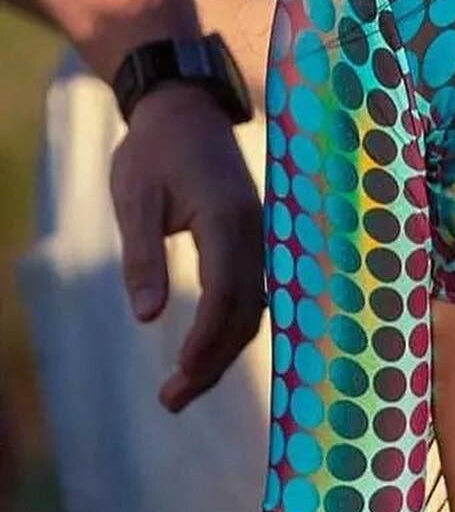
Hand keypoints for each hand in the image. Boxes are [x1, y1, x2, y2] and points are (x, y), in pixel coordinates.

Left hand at [109, 83, 264, 411]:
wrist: (186, 110)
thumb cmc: (154, 151)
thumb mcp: (134, 198)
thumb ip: (143, 255)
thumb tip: (148, 316)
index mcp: (226, 218)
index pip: (226, 294)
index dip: (205, 340)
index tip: (179, 374)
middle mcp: (256, 232)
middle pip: (245, 313)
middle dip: (212, 361)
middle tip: (171, 401)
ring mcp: (263, 238)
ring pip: (254, 309)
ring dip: (223, 352)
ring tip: (183, 388)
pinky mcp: (255, 242)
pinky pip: (254, 295)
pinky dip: (233, 329)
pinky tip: (210, 353)